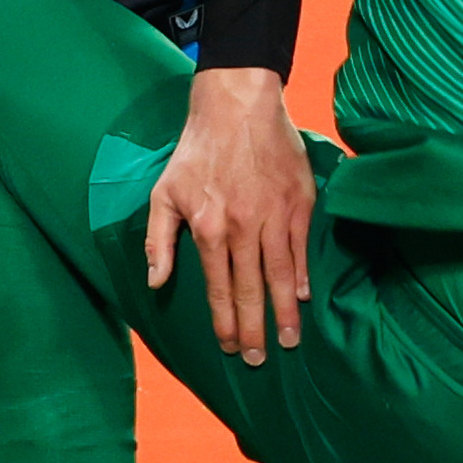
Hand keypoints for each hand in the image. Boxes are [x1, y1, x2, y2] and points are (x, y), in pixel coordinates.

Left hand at [145, 68, 314, 366]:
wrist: (237, 104)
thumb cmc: (197, 149)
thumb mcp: (164, 192)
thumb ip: (158, 240)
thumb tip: (156, 282)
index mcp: (209, 228)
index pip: (219, 288)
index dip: (225, 322)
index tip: (231, 347)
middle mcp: (243, 227)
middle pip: (251, 289)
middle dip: (255, 329)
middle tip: (261, 359)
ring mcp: (274, 215)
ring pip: (282, 274)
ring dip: (285, 311)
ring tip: (291, 340)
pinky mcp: (299, 201)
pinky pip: (302, 247)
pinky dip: (304, 274)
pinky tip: (305, 296)